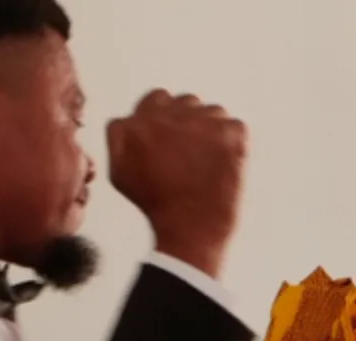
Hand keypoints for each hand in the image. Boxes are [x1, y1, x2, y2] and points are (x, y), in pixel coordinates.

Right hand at [108, 90, 247, 276]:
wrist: (189, 228)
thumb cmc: (153, 204)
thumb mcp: (118, 172)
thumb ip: (118, 136)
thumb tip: (129, 118)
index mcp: (140, 120)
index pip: (158, 98)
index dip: (168, 118)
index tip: (175, 138)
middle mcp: (169, 115)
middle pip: (187, 102)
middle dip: (190, 122)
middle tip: (192, 153)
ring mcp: (201, 122)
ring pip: (213, 112)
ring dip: (212, 131)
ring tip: (208, 162)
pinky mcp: (228, 136)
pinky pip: (236, 126)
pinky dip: (234, 142)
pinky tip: (224, 164)